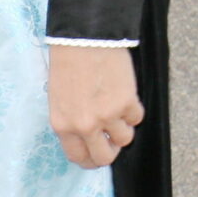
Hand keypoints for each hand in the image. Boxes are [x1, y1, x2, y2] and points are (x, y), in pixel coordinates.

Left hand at [48, 44, 141, 167]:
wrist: (84, 38)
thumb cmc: (69, 63)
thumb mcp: (60, 99)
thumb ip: (72, 121)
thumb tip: (89, 136)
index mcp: (63, 125)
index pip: (79, 157)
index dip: (91, 159)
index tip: (97, 153)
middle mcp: (84, 126)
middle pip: (104, 157)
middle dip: (111, 150)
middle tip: (113, 138)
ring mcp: (107, 116)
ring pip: (125, 138)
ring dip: (124, 126)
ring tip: (119, 108)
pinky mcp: (126, 102)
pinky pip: (137, 117)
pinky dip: (134, 109)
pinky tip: (126, 93)